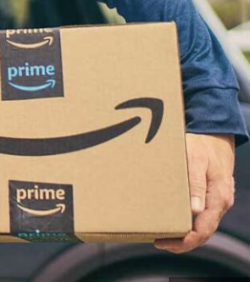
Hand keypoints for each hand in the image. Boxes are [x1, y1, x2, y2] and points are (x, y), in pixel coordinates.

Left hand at [154, 133, 235, 253]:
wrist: (214, 135)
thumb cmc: (202, 145)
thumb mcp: (195, 159)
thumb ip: (195, 183)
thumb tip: (195, 210)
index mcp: (218, 197)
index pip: (204, 230)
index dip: (185, 241)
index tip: (164, 242)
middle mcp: (220, 203)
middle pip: (204, 233)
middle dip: (182, 242)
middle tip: (159, 243)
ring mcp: (217, 201)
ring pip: (203, 226)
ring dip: (185, 235)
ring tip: (162, 236)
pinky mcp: (211, 197)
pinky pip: (202, 217)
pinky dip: (188, 224)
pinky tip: (172, 222)